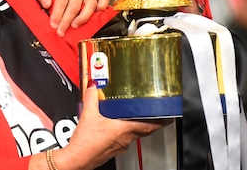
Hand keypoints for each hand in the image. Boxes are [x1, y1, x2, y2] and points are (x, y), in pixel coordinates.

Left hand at [31, 0, 110, 36]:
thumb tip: (47, 4)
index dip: (58, 14)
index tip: (54, 24)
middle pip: (75, 4)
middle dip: (67, 20)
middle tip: (61, 31)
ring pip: (90, 4)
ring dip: (83, 17)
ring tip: (74, 25)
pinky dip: (102, 6)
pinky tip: (94, 15)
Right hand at [51, 87, 165, 169]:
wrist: (78, 159)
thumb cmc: (86, 143)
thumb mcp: (88, 114)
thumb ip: (92, 98)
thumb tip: (93, 87)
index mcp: (124, 130)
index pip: (149, 126)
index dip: (161, 121)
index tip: (169, 117)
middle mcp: (125, 139)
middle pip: (144, 130)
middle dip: (150, 123)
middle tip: (154, 116)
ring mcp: (120, 146)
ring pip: (133, 135)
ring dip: (135, 127)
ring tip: (132, 118)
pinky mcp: (112, 150)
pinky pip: (122, 139)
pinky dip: (123, 132)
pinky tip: (113, 127)